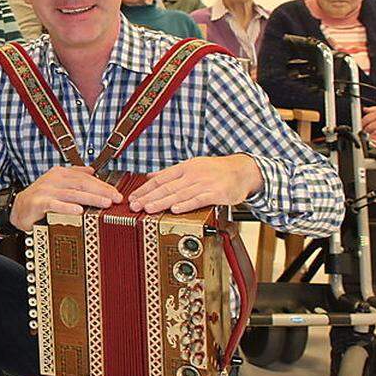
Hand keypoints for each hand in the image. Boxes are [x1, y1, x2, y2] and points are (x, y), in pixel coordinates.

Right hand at [10, 166, 122, 231]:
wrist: (17, 208)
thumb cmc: (40, 198)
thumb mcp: (57, 184)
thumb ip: (74, 175)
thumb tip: (92, 170)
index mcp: (60, 173)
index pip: (85, 178)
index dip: (103, 185)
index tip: (117, 193)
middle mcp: (53, 180)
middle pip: (82, 184)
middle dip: (101, 191)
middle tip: (116, 198)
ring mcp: (46, 191)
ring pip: (72, 194)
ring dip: (90, 198)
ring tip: (105, 203)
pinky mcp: (39, 203)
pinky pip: (55, 205)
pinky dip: (67, 208)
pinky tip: (79, 210)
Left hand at [127, 155, 262, 213]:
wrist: (243, 170)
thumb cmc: (216, 170)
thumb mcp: (192, 166)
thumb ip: (170, 173)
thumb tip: (149, 176)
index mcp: (184, 168)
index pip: (160, 179)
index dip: (144, 189)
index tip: (132, 197)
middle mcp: (192, 175)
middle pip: (166, 187)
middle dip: (148, 197)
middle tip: (134, 205)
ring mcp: (204, 184)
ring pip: (179, 194)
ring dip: (162, 202)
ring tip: (148, 208)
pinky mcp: (216, 193)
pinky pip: (199, 200)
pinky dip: (186, 205)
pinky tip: (175, 209)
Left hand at [362, 104, 375, 136]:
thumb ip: (372, 109)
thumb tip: (364, 109)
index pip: (366, 119)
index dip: (362, 122)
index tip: (361, 124)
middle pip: (369, 127)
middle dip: (365, 129)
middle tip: (364, 130)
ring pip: (374, 133)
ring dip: (370, 133)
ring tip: (370, 132)